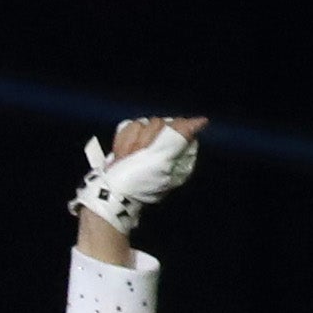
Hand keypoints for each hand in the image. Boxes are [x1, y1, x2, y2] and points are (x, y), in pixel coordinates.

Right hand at [74, 116, 207, 238]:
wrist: (109, 191)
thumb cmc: (137, 179)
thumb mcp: (163, 159)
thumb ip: (181, 136)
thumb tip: (203, 121)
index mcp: (178, 152)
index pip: (177, 126)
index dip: (163, 134)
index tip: (153, 148)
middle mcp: (165, 147)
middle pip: (158, 123)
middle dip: (145, 140)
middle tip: (138, 158)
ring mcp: (147, 145)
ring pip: (142, 125)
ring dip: (131, 143)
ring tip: (127, 160)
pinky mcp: (131, 143)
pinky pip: (128, 128)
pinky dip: (122, 142)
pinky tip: (121, 156)